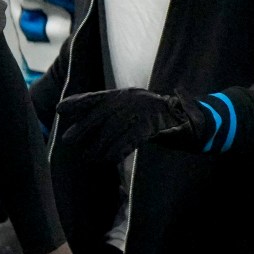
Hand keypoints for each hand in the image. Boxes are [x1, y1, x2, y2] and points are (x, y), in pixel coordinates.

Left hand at [55, 89, 212, 165]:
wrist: (193, 121)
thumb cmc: (157, 121)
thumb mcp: (132, 113)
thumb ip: (111, 116)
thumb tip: (80, 125)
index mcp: (126, 95)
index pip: (97, 97)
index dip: (79, 103)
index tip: (60, 109)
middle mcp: (134, 99)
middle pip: (103, 113)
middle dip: (84, 127)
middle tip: (68, 140)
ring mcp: (145, 111)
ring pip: (116, 128)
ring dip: (100, 145)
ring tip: (88, 157)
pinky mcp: (156, 125)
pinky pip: (133, 138)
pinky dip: (119, 149)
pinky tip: (109, 159)